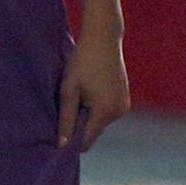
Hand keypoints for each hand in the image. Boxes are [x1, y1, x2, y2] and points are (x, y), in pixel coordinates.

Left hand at [57, 28, 129, 149]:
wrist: (103, 38)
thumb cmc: (82, 62)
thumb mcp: (69, 90)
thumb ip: (66, 119)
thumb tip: (62, 145)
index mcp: (104, 111)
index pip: (86, 141)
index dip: (72, 140)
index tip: (60, 129)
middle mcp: (118, 112)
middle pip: (94, 132)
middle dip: (80, 124)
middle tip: (70, 102)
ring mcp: (124, 106)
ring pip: (100, 122)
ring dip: (89, 115)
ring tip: (81, 92)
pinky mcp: (125, 99)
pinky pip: (107, 113)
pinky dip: (97, 108)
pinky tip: (91, 89)